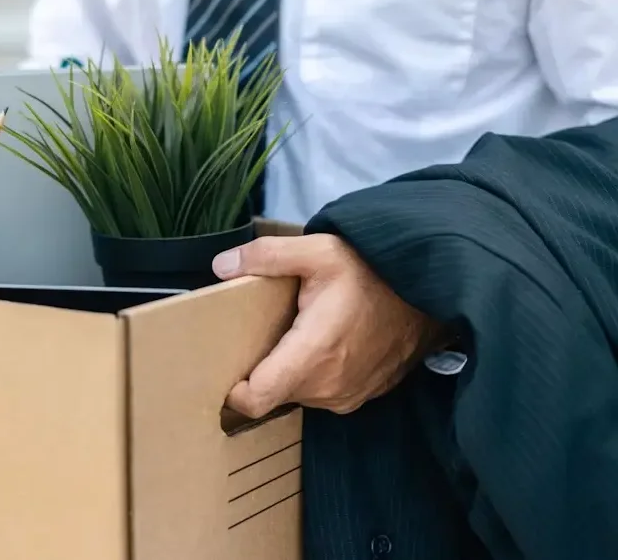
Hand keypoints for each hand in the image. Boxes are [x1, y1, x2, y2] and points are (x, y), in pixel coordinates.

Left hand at [212, 234, 446, 416]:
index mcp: (313, 353)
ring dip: (288, 371)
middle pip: (273, 393)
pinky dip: (314, 374)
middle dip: (259, 370)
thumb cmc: (373, 270)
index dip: (234, 389)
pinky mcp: (361, 396)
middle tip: (257, 334)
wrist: (430, 290)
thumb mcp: (318, 250)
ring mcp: (347, 395)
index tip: (225, 366)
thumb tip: (220, 266)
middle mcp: (328, 384)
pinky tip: (321, 343)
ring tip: (293, 334)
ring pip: (297, 394)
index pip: (257, 398)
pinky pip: (322, 393)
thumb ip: (266, 256)